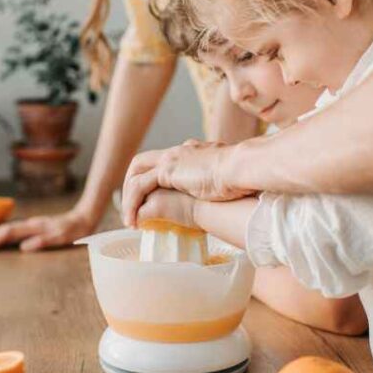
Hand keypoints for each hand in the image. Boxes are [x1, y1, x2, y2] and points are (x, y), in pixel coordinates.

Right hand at [0, 207, 97, 253]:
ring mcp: (31, 225)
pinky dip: (1, 236)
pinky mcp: (34, 228)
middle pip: (3, 230)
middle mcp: (30, 224)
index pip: (8, 233)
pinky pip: (13, 232)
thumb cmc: (74, 230)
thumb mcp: (61, 238)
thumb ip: (43, 241)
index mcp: (34, 227)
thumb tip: (24, 248)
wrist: (84, 217)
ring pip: (6, 230)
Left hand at [121, 140, 252, 226]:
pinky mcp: (167, 170)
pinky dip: (132, 203)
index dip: (153, 177)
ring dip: (128, 197)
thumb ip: (224, 182)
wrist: (243, 169)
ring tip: (129, 219)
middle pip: (141, 162)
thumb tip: (234, 193)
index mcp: (193, 151)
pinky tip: (134, 221)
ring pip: (135, 173)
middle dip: (131, 183)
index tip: (151, 196)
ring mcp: (171, 159)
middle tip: (131, 206)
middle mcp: (179, 151)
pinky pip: (138, 187)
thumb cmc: (244, 177)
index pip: (165, 160)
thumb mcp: (230, 178)